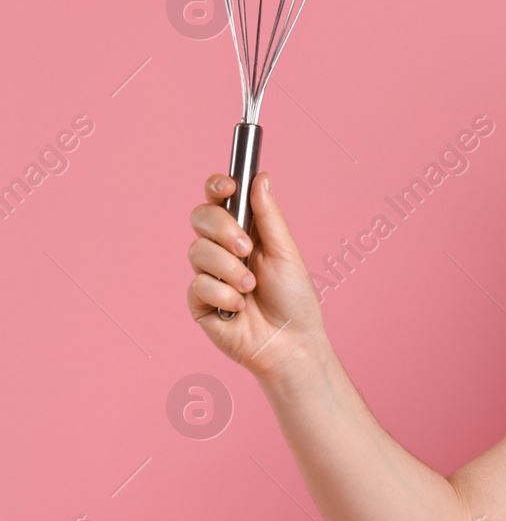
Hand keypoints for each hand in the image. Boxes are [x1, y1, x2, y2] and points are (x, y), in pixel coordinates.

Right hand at [186, 171, 328, 383]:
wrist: (290, 343)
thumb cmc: (294, 298)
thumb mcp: (285, 252)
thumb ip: (269, 217)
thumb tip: (261, 177)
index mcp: (245, 232)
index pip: (219, 200)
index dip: (217, 186)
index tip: (228, 186)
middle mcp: (222, 249)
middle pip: (200, 218)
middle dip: (222, 229)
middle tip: (246, 248)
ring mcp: (208, 274)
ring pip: (197, 251)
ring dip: (229, 269)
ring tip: (251, 287)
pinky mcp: (199, 302)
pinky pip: (198, 286)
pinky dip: (224, 295)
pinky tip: (240, 308)